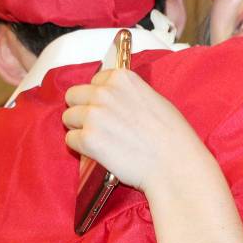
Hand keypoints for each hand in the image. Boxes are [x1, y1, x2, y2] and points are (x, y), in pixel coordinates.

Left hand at [63, 68, 210, 192]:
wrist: (174, 164)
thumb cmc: (172, 136)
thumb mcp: (154, 99)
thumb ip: (128, 94)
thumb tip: (114, 98)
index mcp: (122, 78)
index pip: (94, 80)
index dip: (99, 97)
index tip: (107, 108)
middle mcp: (104, 92)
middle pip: (74, 96)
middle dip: (82, 109)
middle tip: (97, 125)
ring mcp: (94, 115)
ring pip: (68, 118)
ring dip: (80, 129)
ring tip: (99, 141)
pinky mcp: (88, 139)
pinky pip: (70, 140)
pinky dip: (81, 148)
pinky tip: (98, 153)